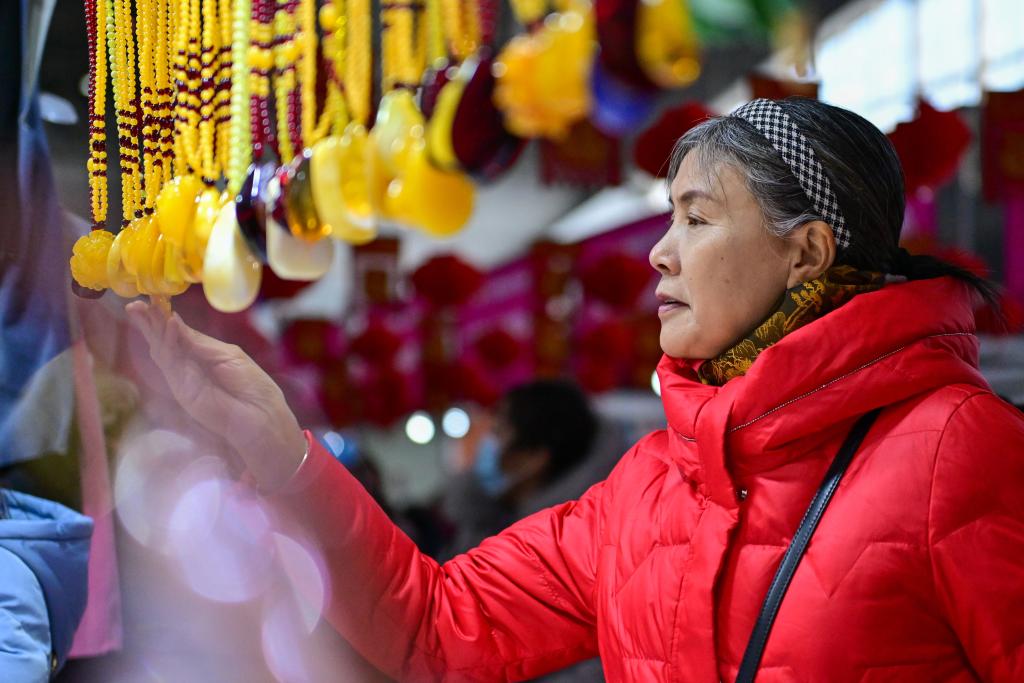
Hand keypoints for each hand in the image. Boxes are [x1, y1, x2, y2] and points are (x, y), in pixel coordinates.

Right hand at [126, 300, 307, 489]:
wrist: (260, 417)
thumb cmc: (252, 386)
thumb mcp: (228, 356)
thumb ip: (199, 342)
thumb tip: (174, 321)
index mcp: (202, 354)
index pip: (178, 333)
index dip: (164, 318)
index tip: (151, 300)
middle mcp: (188, 365)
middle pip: (164, 341)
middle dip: (149, 323)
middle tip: (134, 304)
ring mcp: (183, 378)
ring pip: (162, 351)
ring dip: (151, 330)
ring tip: (141, 310)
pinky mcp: (181, 390)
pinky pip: (172, 364)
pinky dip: (168, 344)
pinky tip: (166, 326)